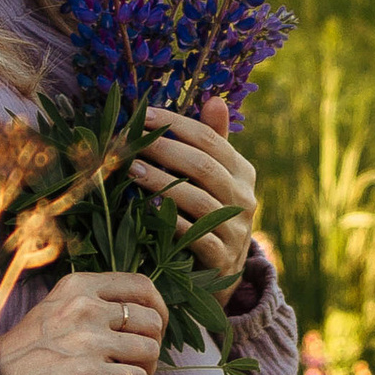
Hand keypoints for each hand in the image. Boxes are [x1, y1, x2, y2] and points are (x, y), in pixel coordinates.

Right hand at [0, 269, 167, 374]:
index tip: (153, 326)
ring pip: (150, 351)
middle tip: (138, 360)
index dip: (157, 307)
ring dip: (147, 369)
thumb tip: (134, 315)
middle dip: (152, 344)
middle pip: (151, 321)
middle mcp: (85, 307)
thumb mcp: (54, 309)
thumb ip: (90, 303)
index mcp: (79, 286)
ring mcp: (87, 341)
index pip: (141, 286)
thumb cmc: (23, 351)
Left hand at [130, 97, 256, 286]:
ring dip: (161, 183)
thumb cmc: (209, 216)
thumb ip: (213, 142)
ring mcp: (236, 231)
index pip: (210, 139)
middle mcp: (245, 199)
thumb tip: (214, 100)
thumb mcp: (215, 179)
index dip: (175, 124)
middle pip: (203, 166)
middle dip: (164, 149)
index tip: (142, 115)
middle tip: (130, 142)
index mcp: (243, 172)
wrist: (223, 274)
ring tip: (131, 171)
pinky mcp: (222, 259)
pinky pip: (196, 237)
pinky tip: (144, 210)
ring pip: (198, 200)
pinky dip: (170, 222)